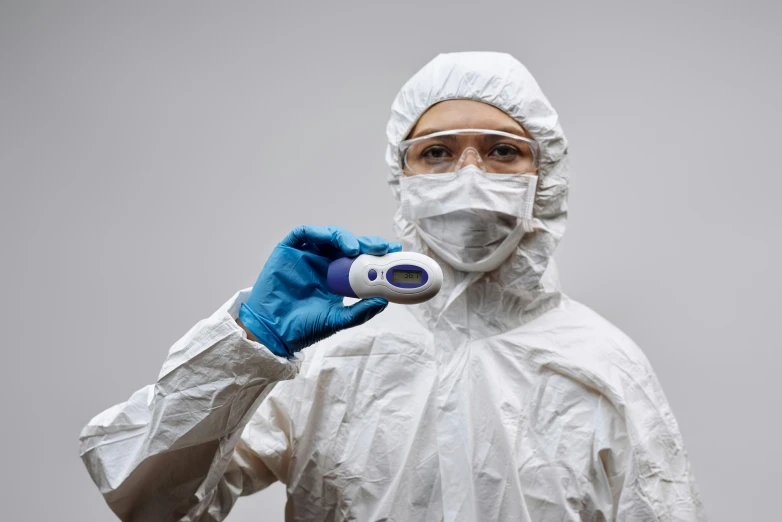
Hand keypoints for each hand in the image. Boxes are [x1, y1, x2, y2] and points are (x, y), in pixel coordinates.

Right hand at [238, 225, 401, 357]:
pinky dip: (319, 233)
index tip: (393, 254)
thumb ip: (359, 312)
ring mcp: (305, 256)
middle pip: (347, 246)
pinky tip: (331, 241)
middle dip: (365, 243)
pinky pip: (304, 234)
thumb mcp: (336, 320)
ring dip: (345, 238)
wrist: (273, 332)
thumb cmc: (302, 327)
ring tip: (356, 249)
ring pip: (329, 236)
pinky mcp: (287, 251)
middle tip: (380, 248)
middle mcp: (322, 264)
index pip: (359, 261)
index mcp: (335, 278)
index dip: (376, 255)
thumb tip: (383, 301)